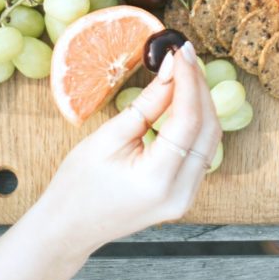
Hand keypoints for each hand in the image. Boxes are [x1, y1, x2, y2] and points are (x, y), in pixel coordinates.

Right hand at [41, 42, 220, 254]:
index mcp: (157, 180)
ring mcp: (185, 198)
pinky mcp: (184, 195)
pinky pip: (201, 152)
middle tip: (185, 56)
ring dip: (201, 104)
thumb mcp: (108, 137)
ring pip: (210, 140)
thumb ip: (147, 103)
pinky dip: (196, 123)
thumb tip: (173, 68)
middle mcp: (180, 193)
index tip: (183, 51)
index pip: (187, 120)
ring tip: (184, 73)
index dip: (189, 80)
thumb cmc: (78, 184)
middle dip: (200, 88)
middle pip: (208, 129)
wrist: (68, 228)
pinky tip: (182, 101)